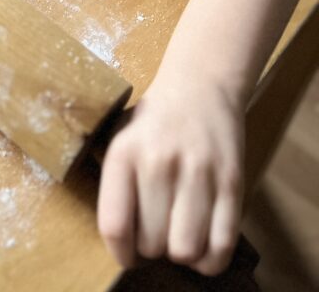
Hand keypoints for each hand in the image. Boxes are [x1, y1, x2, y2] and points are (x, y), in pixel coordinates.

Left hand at [97, 76, 244, 275]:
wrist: (200, 86)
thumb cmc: (154, 121)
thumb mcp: (121, 140)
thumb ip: (117, 186)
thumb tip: (121, 242)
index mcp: (124, 153)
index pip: (114, 224)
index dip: (120, 252)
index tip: (127, 255)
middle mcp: (159, 163)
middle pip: (151, 243)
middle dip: (152, 248)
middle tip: (157, 232)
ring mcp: (198, 173)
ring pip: (186, 250)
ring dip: (182, 253)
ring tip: (179, 235)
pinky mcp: (232, 183)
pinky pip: (221, 246)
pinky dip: (210, 259)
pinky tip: (202, 245)